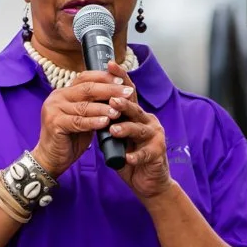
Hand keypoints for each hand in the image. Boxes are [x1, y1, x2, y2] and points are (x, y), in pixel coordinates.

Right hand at [31, 68, 134, 176]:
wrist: (51, 158)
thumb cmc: (70, 138)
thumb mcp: (84, 118)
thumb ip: (94, 105)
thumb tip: (118, 95)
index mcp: (64, 92)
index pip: (85, 78)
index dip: (104, 78)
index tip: (122, 80)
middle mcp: (57, 97)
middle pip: (87, 89)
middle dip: (110, 90)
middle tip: (127, 93)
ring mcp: (53, 109)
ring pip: (83, 106)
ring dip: (103, 108)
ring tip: (119, 110)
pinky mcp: (54, 123)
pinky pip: (77, 122)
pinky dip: (93, 122)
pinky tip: (105, 122)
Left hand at [106, 65, 172, 201]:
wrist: (148, 181)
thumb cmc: (130, 157)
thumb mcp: (117, 137)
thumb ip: (108, 121)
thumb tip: (89, 105)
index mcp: (137, 115)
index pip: (128, 93)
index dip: (120, 78)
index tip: (109, 65)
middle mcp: (148, 122)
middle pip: (135, 109)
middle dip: (123, 104)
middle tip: (111, 100)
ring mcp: (155, 137)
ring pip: (140, 130)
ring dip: (126, 129)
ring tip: (113, 130)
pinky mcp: (157, 154)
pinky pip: (145, 154)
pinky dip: (135, 156)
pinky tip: (127, 158)